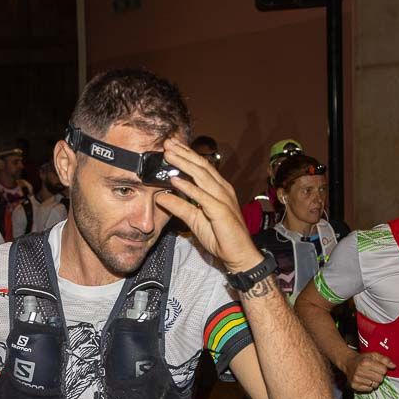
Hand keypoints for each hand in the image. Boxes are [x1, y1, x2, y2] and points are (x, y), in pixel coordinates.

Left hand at [155, 139, 263, 271]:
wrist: (238, 255)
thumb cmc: (221, 237)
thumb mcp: (194, 219)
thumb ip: (179, 206)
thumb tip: (160, 196)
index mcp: (218, 189)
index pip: (201, 167)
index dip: (186, 155)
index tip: (171, 146)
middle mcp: (222, 190)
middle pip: (201, 166)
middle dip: (184, 153)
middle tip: (167, 142)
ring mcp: (223, 199)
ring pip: (202, 176)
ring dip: (184, 164)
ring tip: (169, 154)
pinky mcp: (221, 211)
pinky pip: (203, 197)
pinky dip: (189, 188)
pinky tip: (176, 180)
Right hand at [344, 352, 394, 392]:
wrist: (348, 363)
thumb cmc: (363, 359)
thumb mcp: (374, 355)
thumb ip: (385, 359)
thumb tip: (393, 366)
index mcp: (365, 362)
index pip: (383, 370)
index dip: (382, 369)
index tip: (377, 367)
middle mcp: (359, 371)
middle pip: (380, 379)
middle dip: (379, 376)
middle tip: (373, 372)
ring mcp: (356, 379)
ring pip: (375, 385)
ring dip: (374, 382)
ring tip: (369, 376)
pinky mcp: (354, 385)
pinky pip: (369, 389)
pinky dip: (369, 386)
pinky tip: (365, 381)